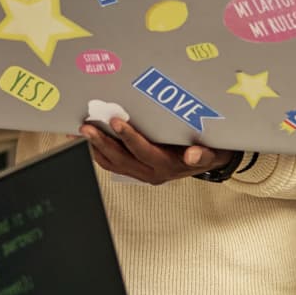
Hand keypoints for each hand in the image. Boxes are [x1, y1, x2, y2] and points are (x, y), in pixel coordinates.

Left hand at [78, 117, 229, 183]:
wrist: (209, 162)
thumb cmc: (209, 151)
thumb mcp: (212, 152)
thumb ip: (203, 155)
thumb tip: (193, 155)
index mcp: (167, 166)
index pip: (143, 151)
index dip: (129, 137)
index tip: (116, 122)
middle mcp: (152, 172)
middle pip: (121, 158)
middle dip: (102, 142)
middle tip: (87, 126)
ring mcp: (142, 173)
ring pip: (112, 163)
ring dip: (96, 147)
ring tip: (82, 131)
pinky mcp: (136, 170)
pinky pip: (112, 163)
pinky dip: (99, 151)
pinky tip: (89, 139)